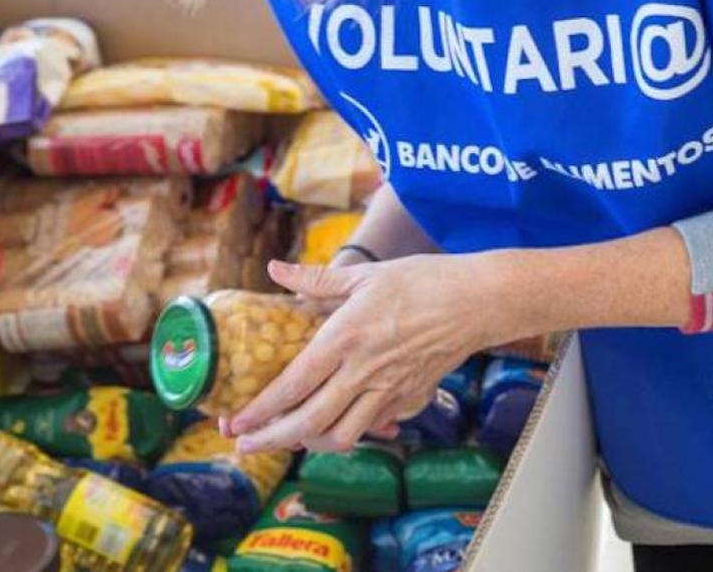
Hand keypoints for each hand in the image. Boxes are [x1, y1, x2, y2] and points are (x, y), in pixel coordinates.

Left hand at [226, 254, 503, 452]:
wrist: (478, 301)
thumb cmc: (423, 281)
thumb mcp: (365, 274)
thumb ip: (316, 278)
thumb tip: (275, 269)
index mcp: (345, 338)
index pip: (293, 385)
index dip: (260, 410)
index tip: (235, 422)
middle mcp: (363, 371)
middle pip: (309, 421)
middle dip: (272, 438)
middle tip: (246, 443)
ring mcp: (389, 390)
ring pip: (341, 435)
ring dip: (309, 442)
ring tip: (290, 436)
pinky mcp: (410, 398)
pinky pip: (372, 427)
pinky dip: (349, 432)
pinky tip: (337, 423)